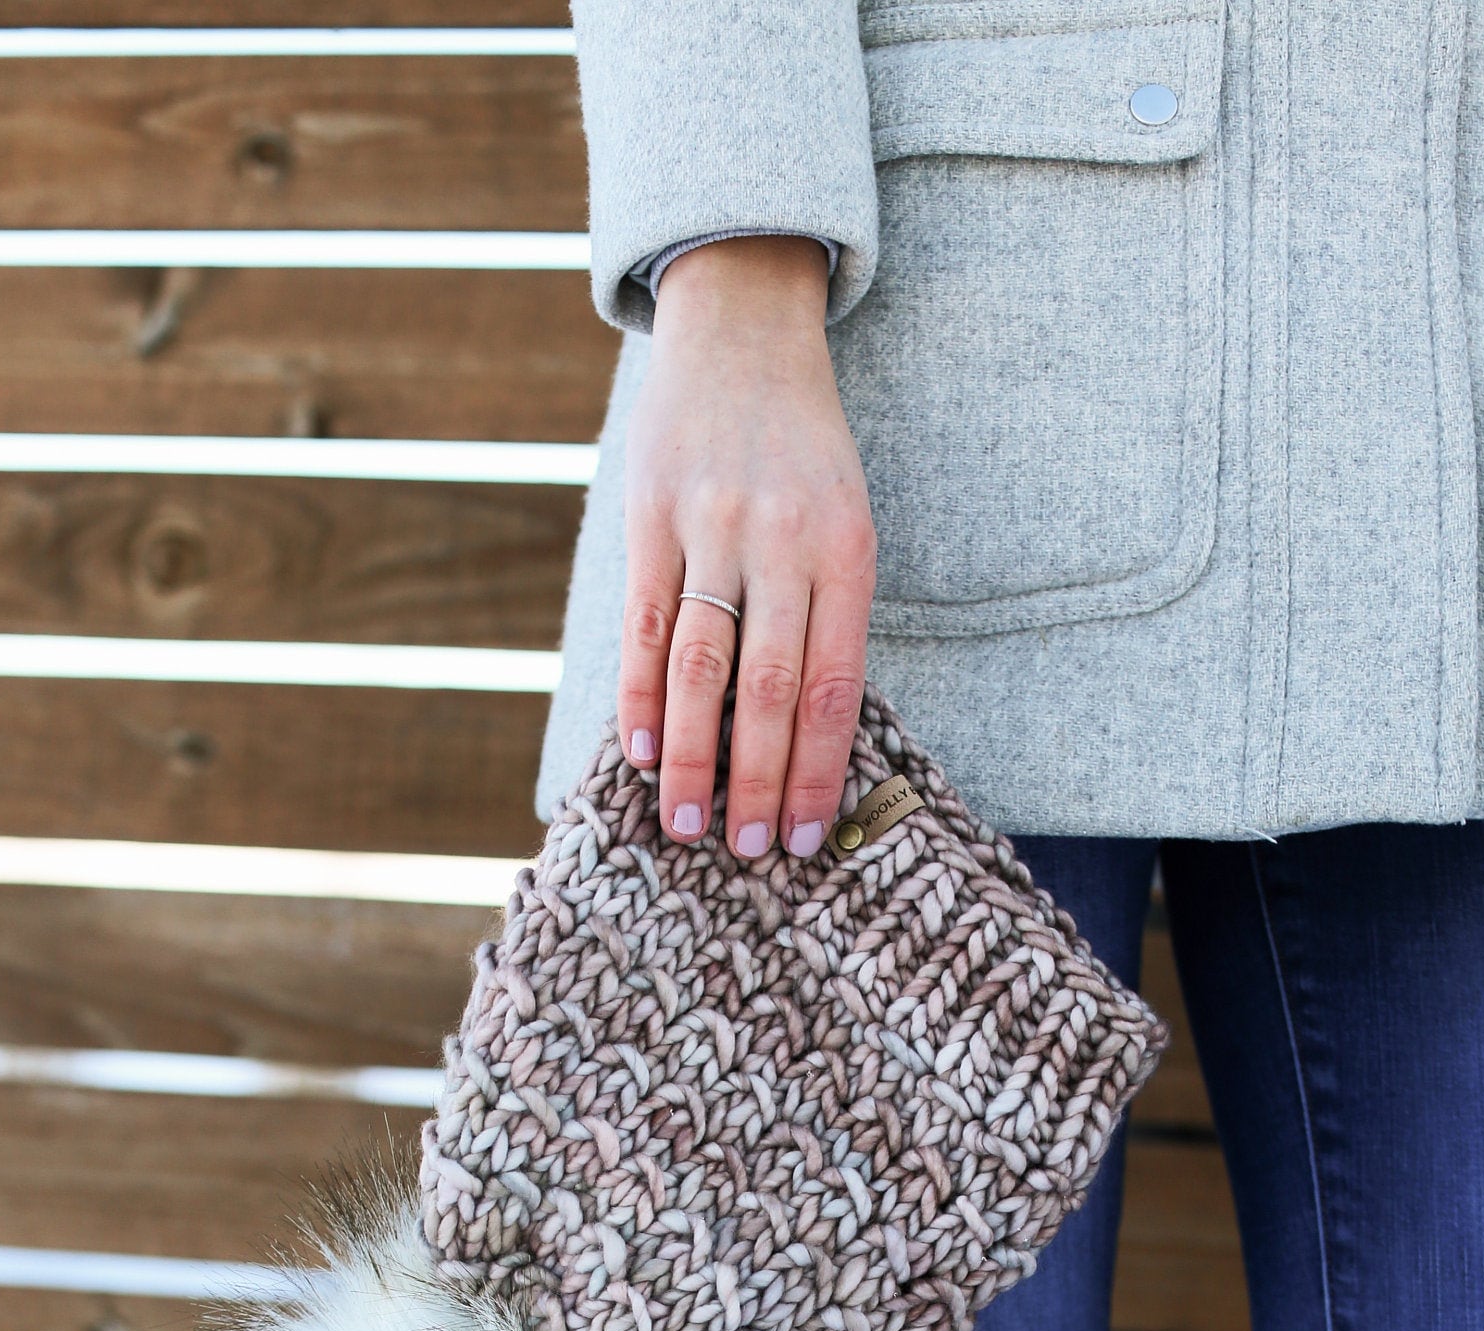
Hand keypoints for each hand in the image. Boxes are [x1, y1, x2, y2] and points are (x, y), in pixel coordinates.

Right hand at [619, 235, 876, 856]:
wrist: (743, 327)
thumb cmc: (803, 449)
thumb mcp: (842, 518)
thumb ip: (826, 613)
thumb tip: (804, 737)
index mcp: (845, 549)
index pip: (833, 685)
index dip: (817, 769)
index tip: (806, 837)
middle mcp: (780, 540)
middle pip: (768, 688)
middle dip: (759, 779)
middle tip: (749, 850)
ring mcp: (710, 526)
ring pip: (699, 667)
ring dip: (692, 756)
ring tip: (688, 824)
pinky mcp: (650, 516)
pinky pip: (643, 624)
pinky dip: (639, 696)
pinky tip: (639, 753)